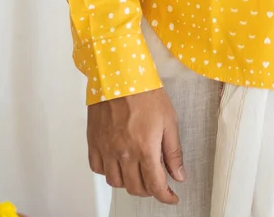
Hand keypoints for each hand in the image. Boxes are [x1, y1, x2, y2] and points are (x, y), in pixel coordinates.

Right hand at [87, 87, 185, 201]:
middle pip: (135, 188)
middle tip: (157, 182)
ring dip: (129, 182)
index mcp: (145, 149)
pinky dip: (108, 171)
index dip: (165, 196)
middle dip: (149, 190)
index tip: (171, 197)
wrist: (119, 76)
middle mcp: (124, 153)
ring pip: (115, 182)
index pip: (155, 186)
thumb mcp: (169, 121)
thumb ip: (173, 152)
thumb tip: (179, 175)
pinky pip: (98, 168)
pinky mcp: (94, 142)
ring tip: (137, 171)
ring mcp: (107, 149)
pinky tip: (118, 162)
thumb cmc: (146, 94)